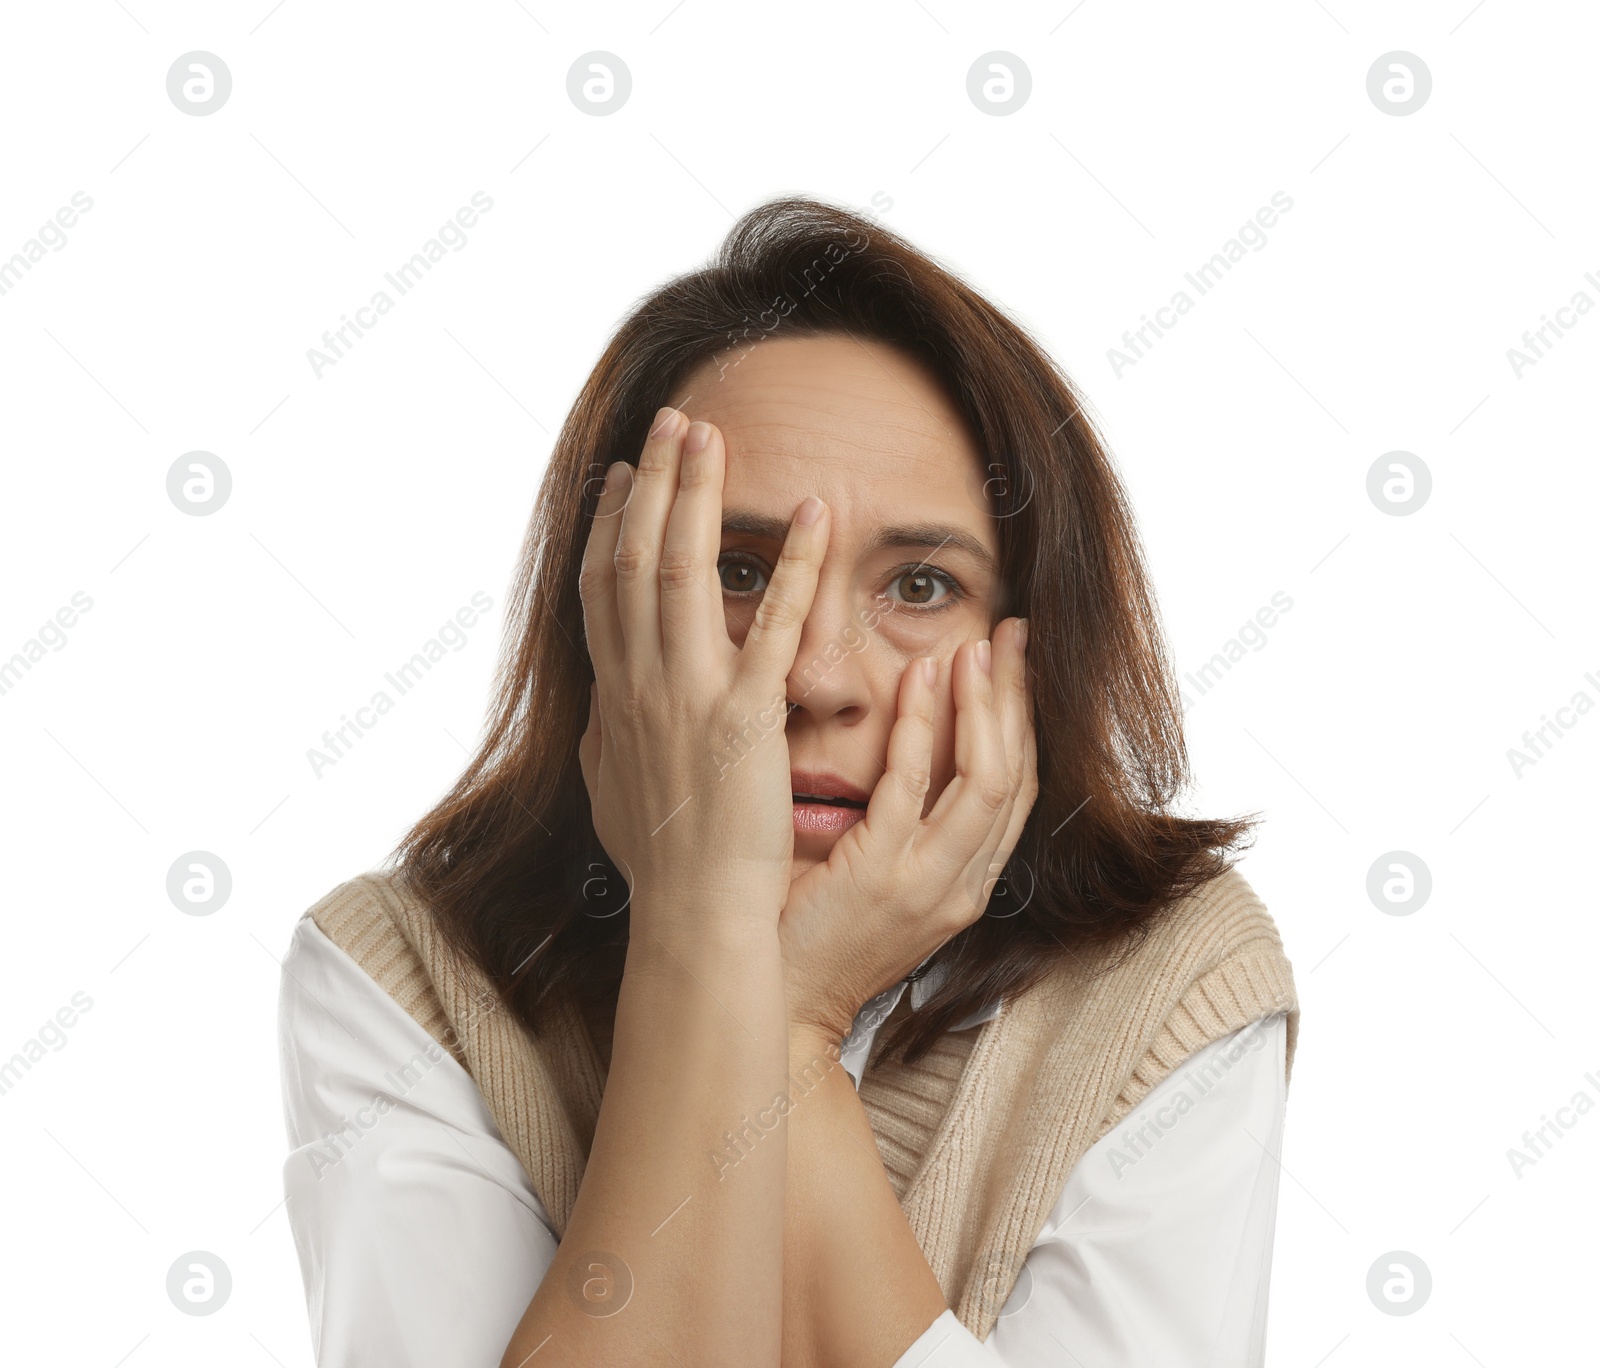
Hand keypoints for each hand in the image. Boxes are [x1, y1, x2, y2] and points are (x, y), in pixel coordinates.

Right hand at [577, 408, 829, 934]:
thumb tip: (598, 713)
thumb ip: (607, 743)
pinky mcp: (745, 719)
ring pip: (680, 571)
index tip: (622, 477)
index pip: (601, 590)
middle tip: (673, 421)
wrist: (693, 919)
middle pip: (633, 557)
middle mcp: (638, 685)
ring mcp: (687, 696)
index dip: (609, 524)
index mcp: (614, 698)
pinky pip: (771, 625)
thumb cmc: (662, 868)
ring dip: (695, 495)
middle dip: (652, 483)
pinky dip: (793, 565)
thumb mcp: (613, 794)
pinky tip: (815, 515)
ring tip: (711, 434)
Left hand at [778, 618, 1036, 1044]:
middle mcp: (960, 886)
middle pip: (1017, 775)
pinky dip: (924, 727)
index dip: (1021, 721)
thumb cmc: (807, 934)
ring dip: (985, 705)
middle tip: (1017, 633)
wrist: (772, 1006)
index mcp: (961, 884)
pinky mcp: (882, 878)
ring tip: (980, 645)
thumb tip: (899, 750)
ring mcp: (927, 884)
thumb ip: (896, 823)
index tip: (1013, 663)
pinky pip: (914, 788)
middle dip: (1020, 699)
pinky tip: (921, 679)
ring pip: (987, 779)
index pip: (1015, 790)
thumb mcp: (872, 878)